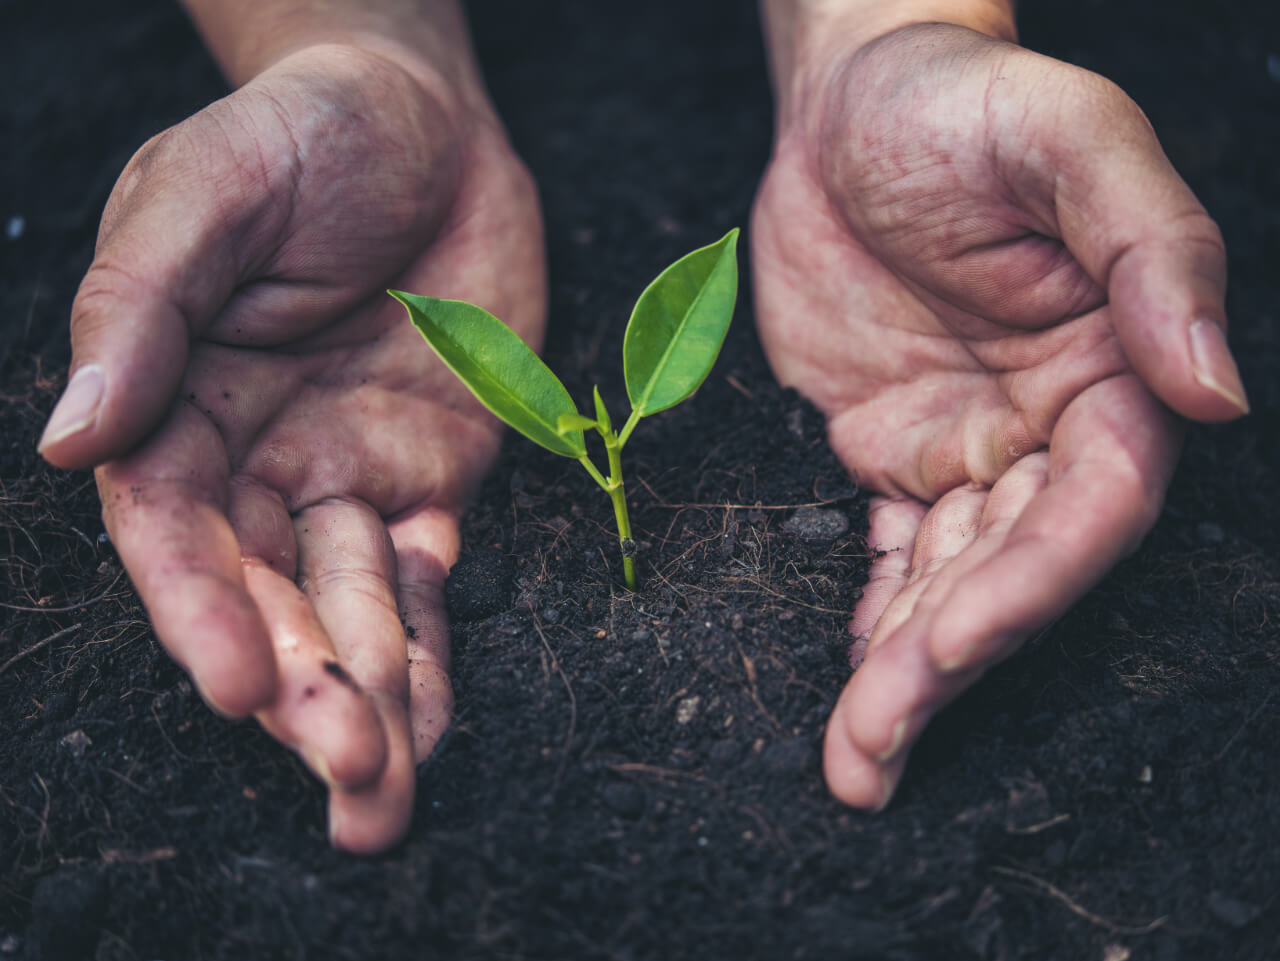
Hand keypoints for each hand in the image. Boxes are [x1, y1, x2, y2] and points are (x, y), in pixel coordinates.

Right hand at [39, 43, 544, 850]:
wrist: (424, 120)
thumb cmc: (301, 134)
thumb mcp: (204, 192)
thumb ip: (138, 308)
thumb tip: (67, 436)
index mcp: (172, 404)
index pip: (173, 531)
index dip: (202, 612)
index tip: (240, 687)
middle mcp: (251, 459)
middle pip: (266, 595)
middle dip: (304, 690)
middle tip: (350, 780)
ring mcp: (343, 475)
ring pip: (347, 608)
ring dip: (370, 699)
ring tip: (388, 790)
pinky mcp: (427, 477)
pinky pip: (422, 579)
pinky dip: (428, 648)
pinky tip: (434, 721)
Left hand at [751, 22, 1246, 807]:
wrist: (851, 101)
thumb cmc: (963, 99)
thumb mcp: (1068, 140)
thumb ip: (1149, 253)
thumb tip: (1214, 387)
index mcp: (1111, 369)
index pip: (1095, 506)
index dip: (1033, 583)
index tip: (953, 645)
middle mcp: (1047, 426)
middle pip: (1013, 569)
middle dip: (948, 664)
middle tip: (873, 755)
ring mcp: (967, 446)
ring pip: (945, 580)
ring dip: (902, 672)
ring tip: (855, 763)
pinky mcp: (891, 447)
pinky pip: (885, 550)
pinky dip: (871, 618)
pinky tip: (854, 687)